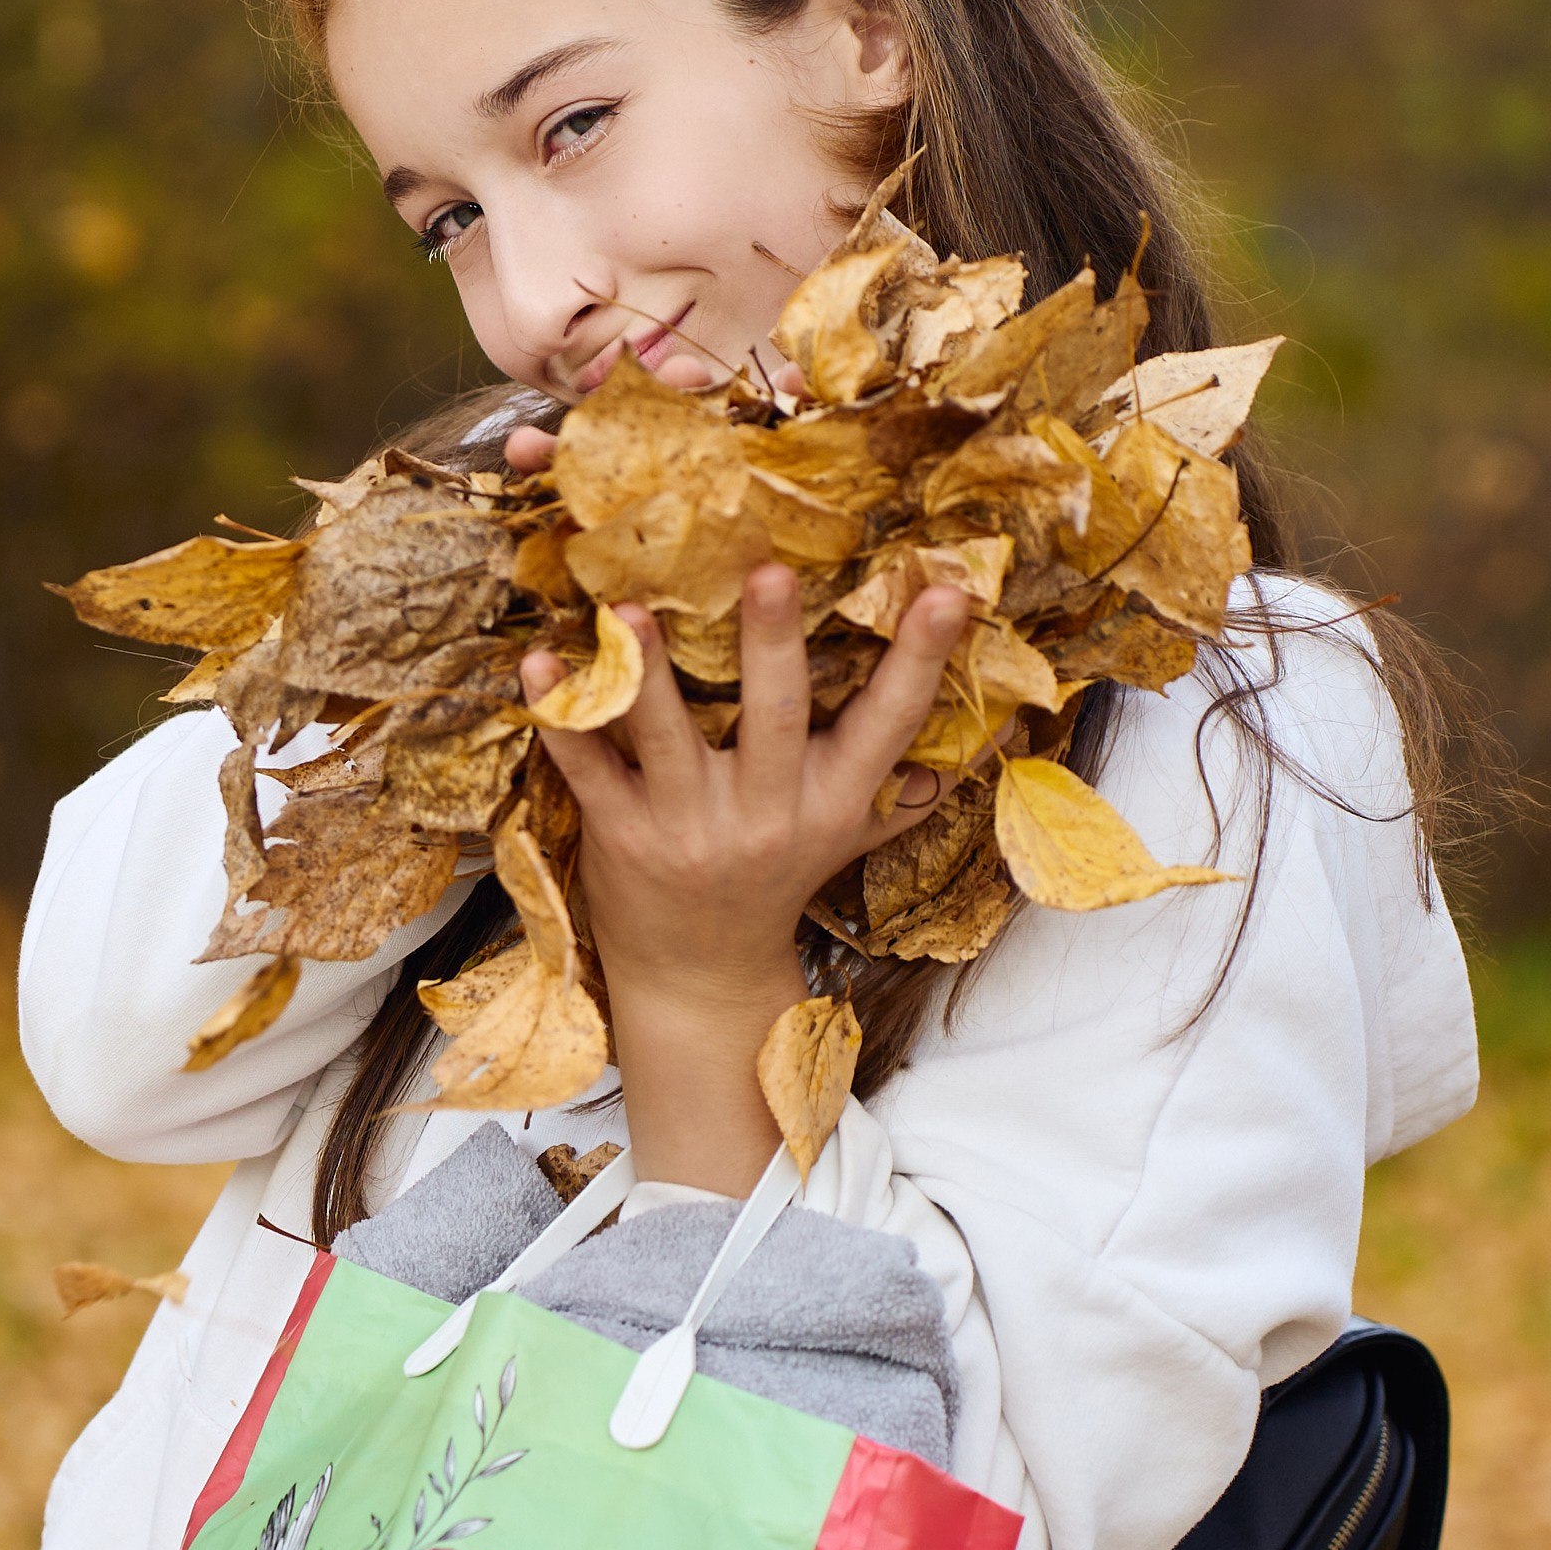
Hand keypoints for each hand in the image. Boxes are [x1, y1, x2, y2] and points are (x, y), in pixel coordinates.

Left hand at [521, 564, 971, 1194]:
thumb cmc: (778, 882)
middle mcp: (767, 814)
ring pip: (669, 739)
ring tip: (628, 609)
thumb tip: (1009, 725)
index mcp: (830, 802)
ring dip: (649, 673)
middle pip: (778, 720)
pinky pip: (589, 769)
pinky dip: (563, 717)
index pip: (889, 724)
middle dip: (774, 647)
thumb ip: (915, 781)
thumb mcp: (854, 835)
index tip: (945, 591)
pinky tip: (541, 666)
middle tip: (772, 573)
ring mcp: (689, 827)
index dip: (918, 658)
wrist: (699, 976)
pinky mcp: (621, 836)